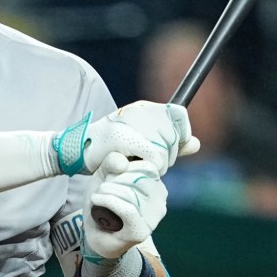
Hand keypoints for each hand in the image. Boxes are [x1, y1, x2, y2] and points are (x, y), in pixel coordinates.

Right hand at [54, 100, 199, 175]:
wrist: (79, 150)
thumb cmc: (112, 148)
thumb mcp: (144, 142)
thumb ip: (172, 143)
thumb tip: (197, 143)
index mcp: (145, 107)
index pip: (178, 114)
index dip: (181, 134)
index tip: (173, 147)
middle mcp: (139, 111)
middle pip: (173, 136)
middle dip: (168, 154)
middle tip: (150, 161)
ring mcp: (130, 123)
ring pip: (165, 149)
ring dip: (159, 164)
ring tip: (141, 165)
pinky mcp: (123, 138)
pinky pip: (155, 157)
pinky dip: (152, 167)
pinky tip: (139, 168)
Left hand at [82, 153, 166, 260]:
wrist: (95, 235)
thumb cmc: (102, 202)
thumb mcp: (105, 175)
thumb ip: (111, 161)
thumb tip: (123, 161)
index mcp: (156, 184)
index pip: (146, 166)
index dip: (124, 166)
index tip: (109, 174)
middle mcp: (160, 200)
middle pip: (138, 178)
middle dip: (114, 178)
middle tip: (101, 187)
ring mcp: (153, 217)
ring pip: (131, 193)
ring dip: (107, 190)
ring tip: (97, 195)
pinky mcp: (141, 230)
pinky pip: (127, 209)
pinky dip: (108, 201)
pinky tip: (96, 200)